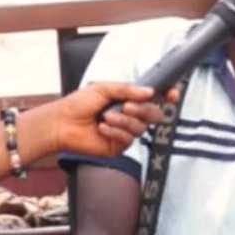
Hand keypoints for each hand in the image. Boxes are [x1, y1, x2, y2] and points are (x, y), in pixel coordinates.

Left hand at [52, 82, 177, 156]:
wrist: (62, 123)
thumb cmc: (78, 104)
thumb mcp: (103, 88)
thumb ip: (128, 89)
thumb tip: (150, 92)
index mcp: (127, 99)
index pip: (153, 98)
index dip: (166, 96)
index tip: (173, 93)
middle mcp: (129, 115)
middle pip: (153, 114)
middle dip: (143, 110)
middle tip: (127, 107)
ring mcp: (125, 131)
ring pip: (141, 128)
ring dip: (124, 121)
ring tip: (106, 117)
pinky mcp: (119, 146)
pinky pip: (128, 139)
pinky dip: (116, 132)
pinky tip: (102, 128)